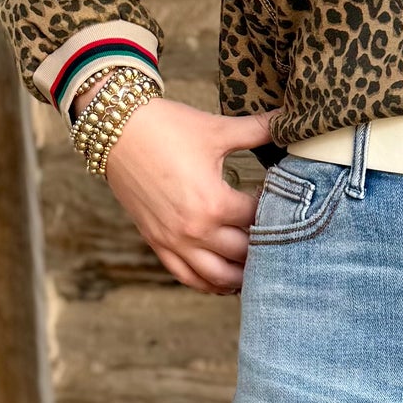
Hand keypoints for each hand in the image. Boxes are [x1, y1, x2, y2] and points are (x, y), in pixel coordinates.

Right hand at [87, 95, 271, 292]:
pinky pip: (188, 278)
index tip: (281, 203)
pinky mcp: (158, 244)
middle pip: (244, 254)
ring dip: (241, 275)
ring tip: (257, 266)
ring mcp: (175, 242)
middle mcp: (195, 230)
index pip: (258, 221)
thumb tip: (287, 118)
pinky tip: (225, 280)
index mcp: (214, 203)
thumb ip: (255, 130)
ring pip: (219, 277)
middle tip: (275, 237)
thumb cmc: (165, 126)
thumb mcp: (215, 129)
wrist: (114, 128)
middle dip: (263, 246)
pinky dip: (209, 284)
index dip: (274, 211)